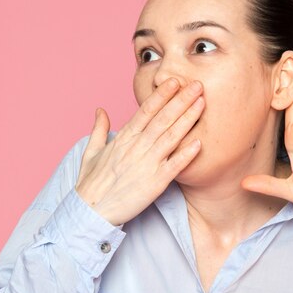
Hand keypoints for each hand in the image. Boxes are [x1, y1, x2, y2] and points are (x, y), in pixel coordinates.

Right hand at [75, 79, 204, 225]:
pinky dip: (186, 154)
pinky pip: (174, 166)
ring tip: (202, 103)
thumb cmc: (91, 183)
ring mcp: (146, 164)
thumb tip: (100, 110)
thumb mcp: (90, 152)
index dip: (161, 95)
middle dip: (181, 100)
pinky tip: (200, 142)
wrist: (91, 210)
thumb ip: (99, 129)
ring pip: (171, 137)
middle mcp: (136, 147)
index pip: (145, 111)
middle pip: (162, 118)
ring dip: (188, 119)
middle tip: (198, 84)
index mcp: (123, 138)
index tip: (175, 82)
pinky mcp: (154, 183)